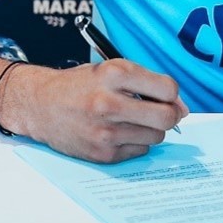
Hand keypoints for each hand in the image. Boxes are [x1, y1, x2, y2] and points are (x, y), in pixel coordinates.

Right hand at [11, 59, 187, 163]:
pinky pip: (139, 150)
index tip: (166, 94)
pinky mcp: (102, 153)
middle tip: (162, 112)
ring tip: (132, 119)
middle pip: (167, 117)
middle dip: (171, 115)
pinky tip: (118, 131)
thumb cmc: (78, 86)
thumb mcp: (109, 69)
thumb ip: (145, 82)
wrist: (40, 106)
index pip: (167, 88)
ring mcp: (105, 131)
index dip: (172, 93)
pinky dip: (135, 141)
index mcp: (113, 74)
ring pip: (156, 136)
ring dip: (151, 128)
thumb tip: (182, 107)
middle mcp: (109, 102)